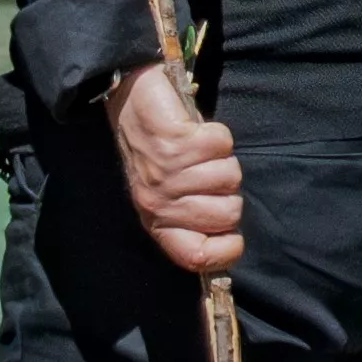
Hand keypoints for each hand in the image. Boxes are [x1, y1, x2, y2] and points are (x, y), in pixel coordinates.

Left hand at [111, 60, 244, 277]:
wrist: (130, 104)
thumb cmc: (158, 153)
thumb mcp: (168, 196)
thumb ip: (193, 220)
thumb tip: (230, 244)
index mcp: (157, 222)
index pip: (197, 257)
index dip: (225, 250)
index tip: (231, 233)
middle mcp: (158, 203)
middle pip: (229, 214)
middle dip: (228, 190)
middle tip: (203, 171)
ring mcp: (165, 174)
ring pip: (230, 177)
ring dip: (221, 158)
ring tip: (196, 150)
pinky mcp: (173, 142)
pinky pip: (221, 145)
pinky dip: (216, 134)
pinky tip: (193, 131)